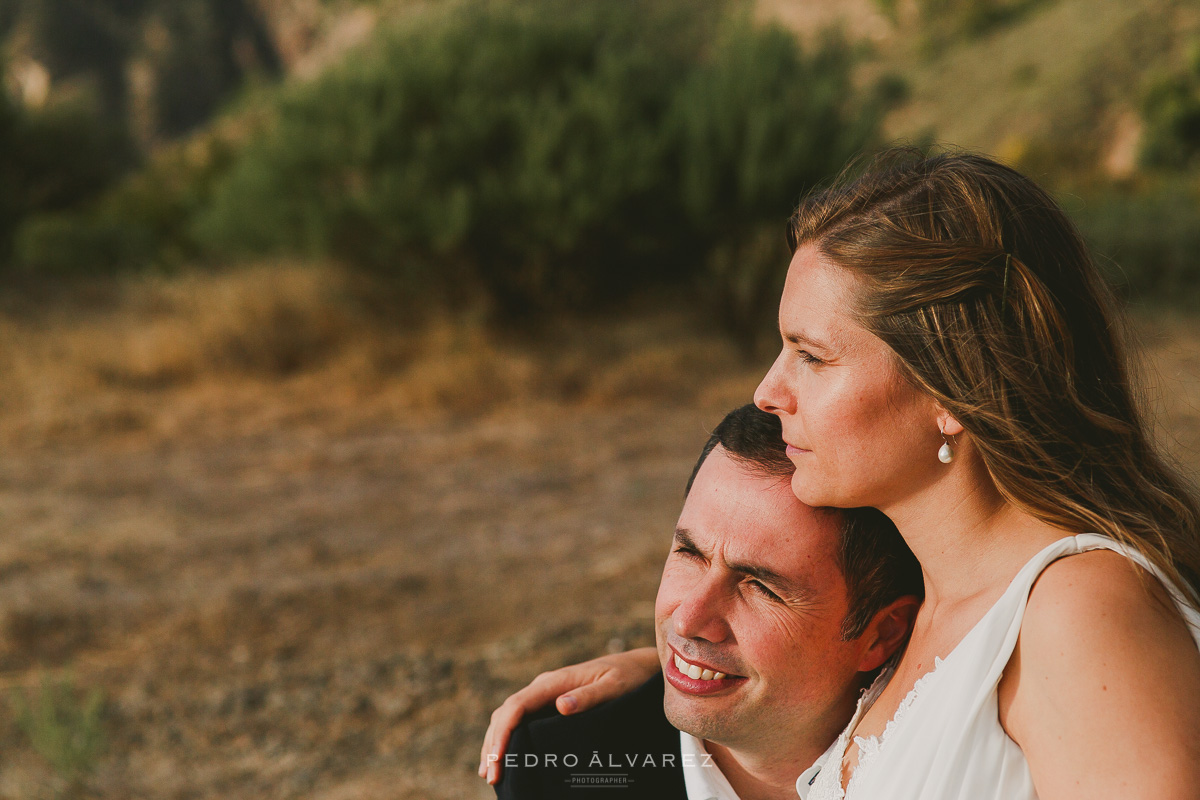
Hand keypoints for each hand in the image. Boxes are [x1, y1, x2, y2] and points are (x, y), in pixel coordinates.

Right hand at [478, 647, 659, 783]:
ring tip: (489, 773)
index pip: (517, 705)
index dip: (502, 731)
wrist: (637, 666)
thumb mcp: (613, 686)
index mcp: (555, 681)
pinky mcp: (550, 703)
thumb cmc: (628, 676)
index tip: (498, 757)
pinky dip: (507, 738)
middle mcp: (545, 686)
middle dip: (494, 743)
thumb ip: (588, 696)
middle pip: (506, 713)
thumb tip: (560, 706)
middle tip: (491, 776)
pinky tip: (504, 757)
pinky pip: (521, 720)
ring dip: (495, 742)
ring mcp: (546, 695)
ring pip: (509, 716)